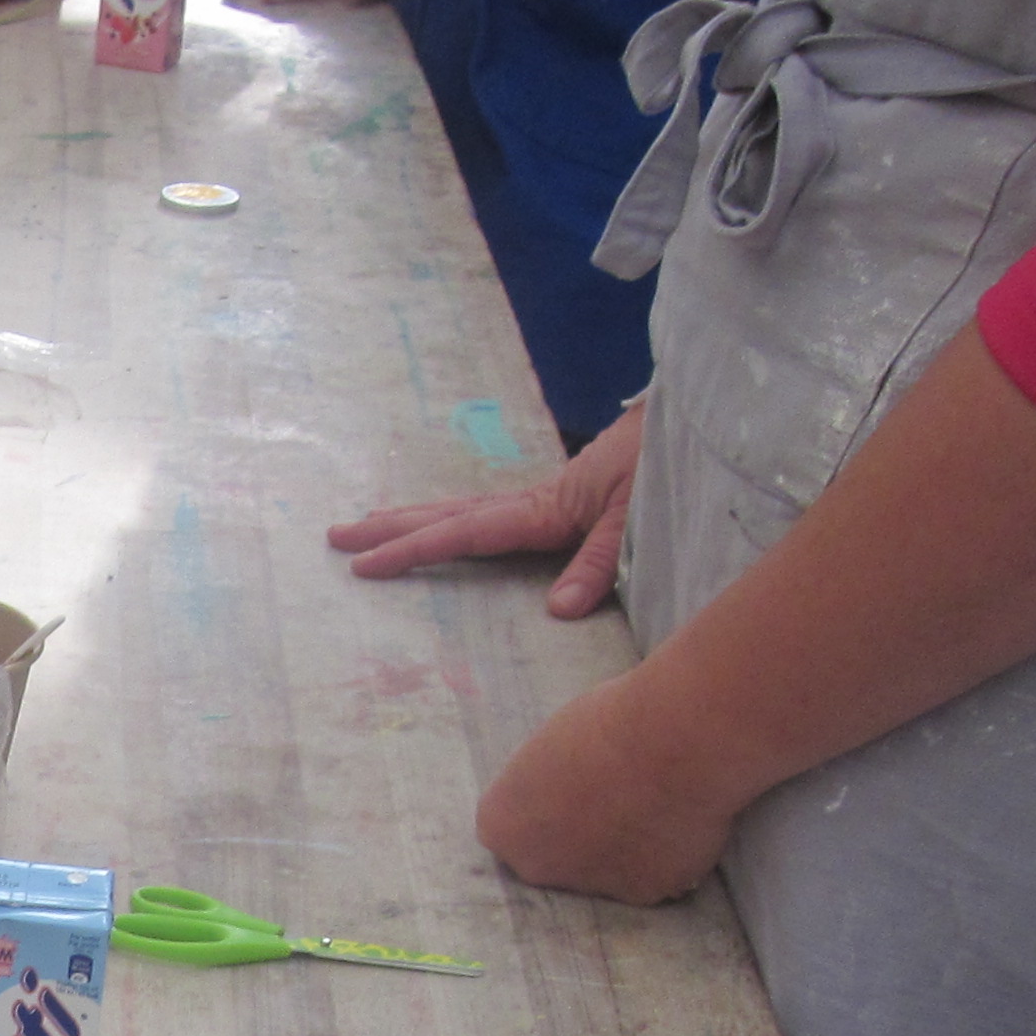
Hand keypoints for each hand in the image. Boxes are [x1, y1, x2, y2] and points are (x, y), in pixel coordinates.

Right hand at [328, 405, 641, 617]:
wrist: (699, 424)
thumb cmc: (671, 466)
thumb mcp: (640, 519)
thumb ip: (599, 564)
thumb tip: (555, 611)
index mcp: (545, 509)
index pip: (465, 534)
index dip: (412, 550)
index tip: (365, 564)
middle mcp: (535, 502)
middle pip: (449, 515)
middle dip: (392, 527)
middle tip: (337, 537)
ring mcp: (545, 498)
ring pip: (465, 510)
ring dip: (417, 520)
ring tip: (369, 525)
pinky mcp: (563, 500)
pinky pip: (492, 515)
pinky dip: (457, 521)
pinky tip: (449, 526)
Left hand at [475, 667, 743, 904]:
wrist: (676, 740)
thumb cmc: (609, 724)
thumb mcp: (551, 746)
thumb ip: (547, 785)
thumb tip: (563, 797)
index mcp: (502, 828)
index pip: (514, 827)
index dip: (548, 803)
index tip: (575, 780)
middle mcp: (535, 868)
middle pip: (554, 857)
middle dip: (580, 836)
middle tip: (616, 796)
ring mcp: (588, 886)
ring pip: (606, 871)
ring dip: (625, 847)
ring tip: (656, 800)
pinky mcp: (644, 893)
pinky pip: (653, 874)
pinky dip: (667, 854)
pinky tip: (681, 818)